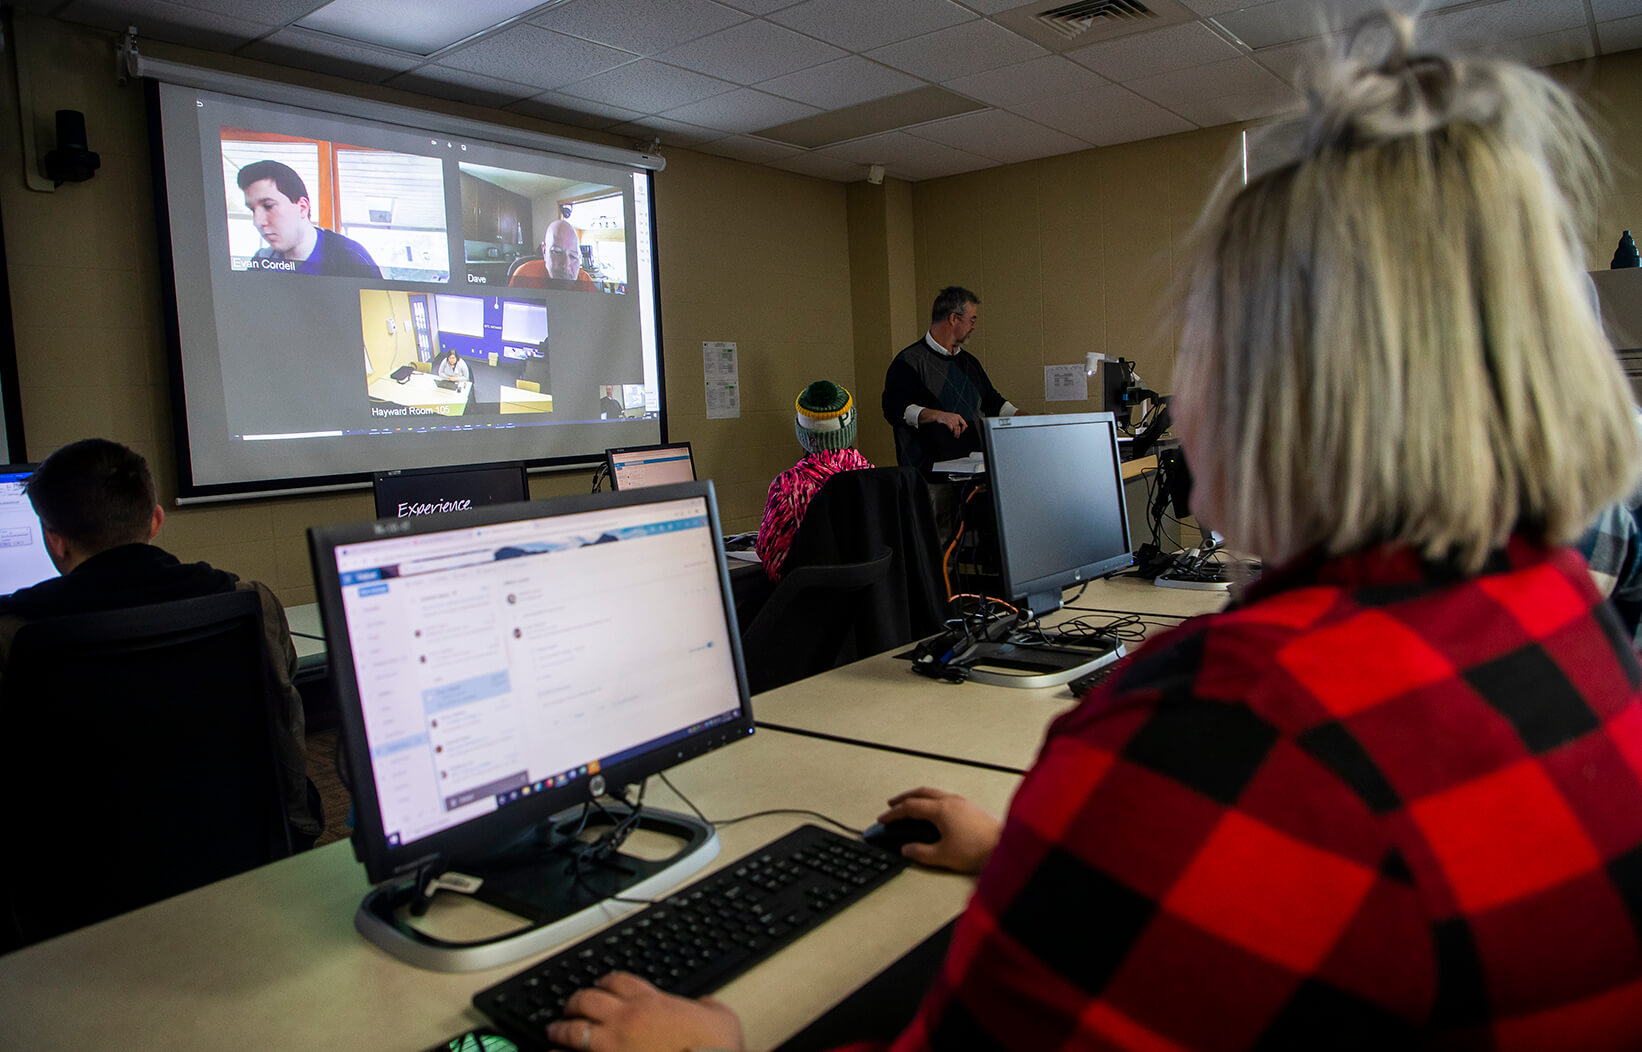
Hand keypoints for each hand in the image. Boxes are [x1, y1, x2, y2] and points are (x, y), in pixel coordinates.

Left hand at [546, 973, 742, 1051]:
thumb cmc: (712, 1049)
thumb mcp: (719, 1017)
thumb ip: (706, 1006)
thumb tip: (704, 1006)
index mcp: (652, 1002)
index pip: (619, 980)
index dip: (606, 981)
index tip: (601, 985)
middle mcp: (626, 1018)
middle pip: (588, 999)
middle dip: (576, 1001)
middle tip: (572, 1005)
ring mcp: (612, 1044)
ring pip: (574, 1028)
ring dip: (561, 1027)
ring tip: (554, 1030)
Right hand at [879, 787, 1000, 873]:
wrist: (1005, 847)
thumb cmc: (978, 850)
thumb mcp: (942, 856)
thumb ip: (920, 852)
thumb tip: (907, 849)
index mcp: (941, 810)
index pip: (910, 807)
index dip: (893, 813)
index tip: (883, 819)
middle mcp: (951, 801)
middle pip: (921, 793)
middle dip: (903, 798)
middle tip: (892, 805)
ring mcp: (962, 802)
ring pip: (934, 793)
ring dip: (918, 796)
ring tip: (910, 804)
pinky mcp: (971, 807)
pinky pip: (944, 797)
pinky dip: (932, 799)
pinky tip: (934, 809)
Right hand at [919, 409, 966, 436]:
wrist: (937, 415)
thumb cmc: (946, 417)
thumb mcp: (954, 417)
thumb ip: (960, 421)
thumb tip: (966, 426)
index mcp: (958, 416)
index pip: (963, 423)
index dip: (963, 429)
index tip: (961, 432)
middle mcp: (955, 417)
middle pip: (958, 427)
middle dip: (958, 432)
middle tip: (957, 436)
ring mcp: (950, 419)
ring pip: (955, 427)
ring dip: (955, 433)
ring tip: (955, 436)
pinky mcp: (946, 421)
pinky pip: (950, 427)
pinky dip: (951, 429)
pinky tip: (950, 431)